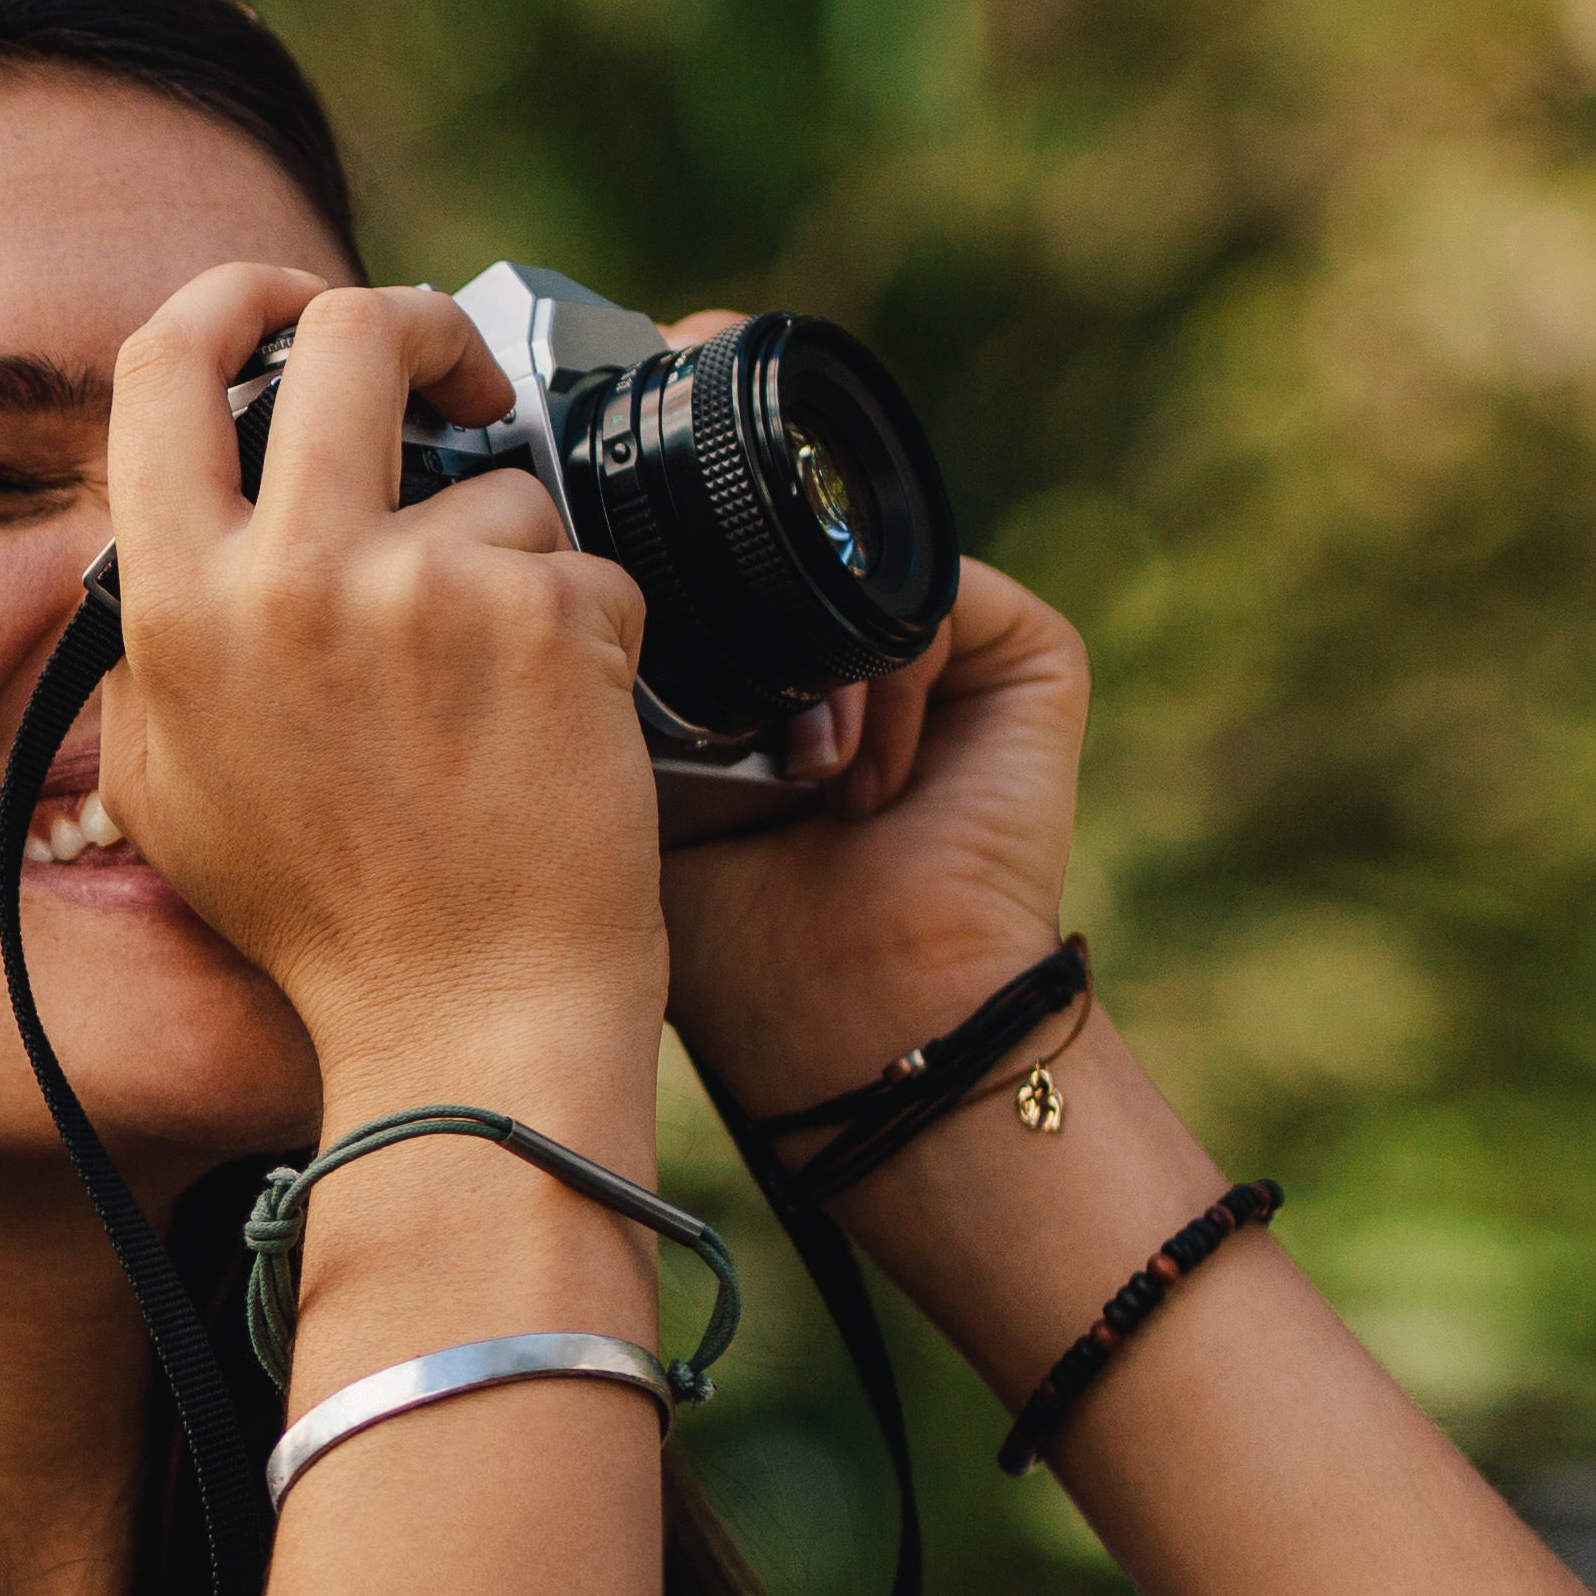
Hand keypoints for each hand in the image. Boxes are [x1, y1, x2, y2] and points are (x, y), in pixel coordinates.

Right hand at [102, 263, 667, 1071]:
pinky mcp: (542, 619)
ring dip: (520, 565)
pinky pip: (583, 570)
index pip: (166, 362)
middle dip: (424, 331)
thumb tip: (186, 525)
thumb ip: (161, 640)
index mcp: (175, 604)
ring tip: (505, 700)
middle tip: (464, 382)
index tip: (293, 306)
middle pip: (354, 334)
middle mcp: (286, 576)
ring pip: (501, 484)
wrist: (462, 1021)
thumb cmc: (321, 919)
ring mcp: (419, 590)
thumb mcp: (170, 780)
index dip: (236, 296)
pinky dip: (591, 639)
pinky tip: (559, 739)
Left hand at [661, 550, 1090, 1130]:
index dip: (673, 615)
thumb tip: (563, 604)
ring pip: (859, 584)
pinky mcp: (1033, 663)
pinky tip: (865, 778)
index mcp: (787, 692)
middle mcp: (873, 672)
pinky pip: (938, 596)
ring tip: (806, 782)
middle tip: (728, 744)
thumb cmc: (740, 946)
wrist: (858, 1021)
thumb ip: (610, 698)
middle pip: (794, 573)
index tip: (643, 693)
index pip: (731, 591)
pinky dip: (889, 671)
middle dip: (741, 631)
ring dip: (814, 668)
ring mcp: (959, 664)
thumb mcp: (634, 796)